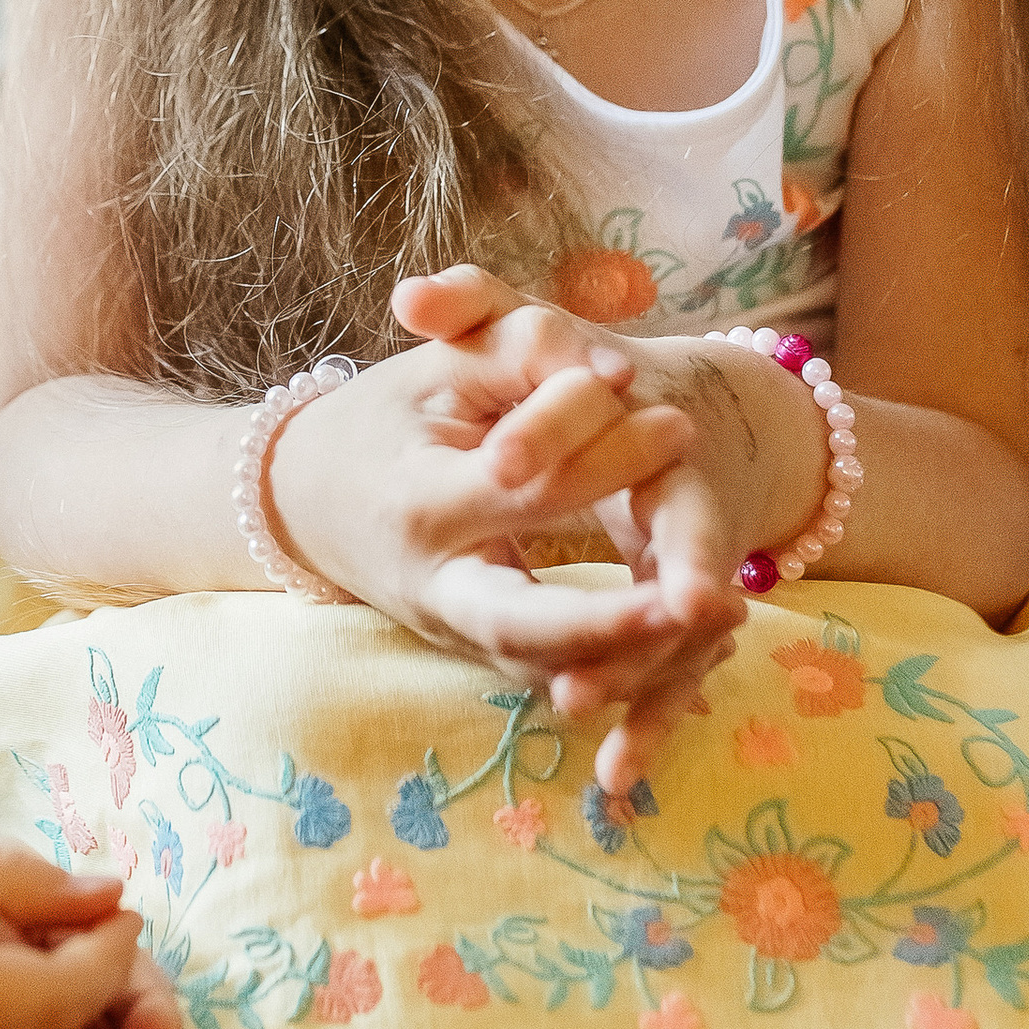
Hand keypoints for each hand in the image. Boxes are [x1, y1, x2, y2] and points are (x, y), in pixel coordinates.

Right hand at [267, 269, 749, 791]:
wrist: (306, 500)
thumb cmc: (384, 420)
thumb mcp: (438, 369)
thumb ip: (520, 351)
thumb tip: (614, 370)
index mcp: (418, 502)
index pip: (523, 486)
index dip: (603, 453)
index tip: (679, 419)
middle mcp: (434, 585)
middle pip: (523, 624)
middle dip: (610, 621)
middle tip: (702, 596)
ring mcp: (455, 632)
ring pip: (548, 670)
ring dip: (633, 660)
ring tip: (721, 617)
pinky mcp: (481, 652)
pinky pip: (555, 676)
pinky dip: (623, 674)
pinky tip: (699, 653)